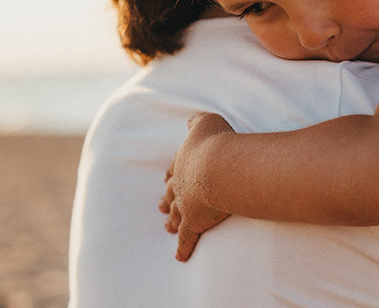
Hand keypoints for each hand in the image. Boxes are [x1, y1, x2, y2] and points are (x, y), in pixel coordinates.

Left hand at [158, 112, 234, 260]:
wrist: (219, 166)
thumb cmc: (216, 142)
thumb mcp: (206, 122)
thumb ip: (197, 122)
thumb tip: (190, 121)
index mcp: (183, 161)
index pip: (174, 169)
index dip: (172, 174)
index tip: (167, 179)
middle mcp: (180, 183)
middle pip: (171, 193)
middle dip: (166, 199)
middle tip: (160, 206)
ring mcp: (185, 204)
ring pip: (175, 215)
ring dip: (171, 221)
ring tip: (166, 226)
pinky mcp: (194, 223)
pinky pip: (186, 238)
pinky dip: (183, 247)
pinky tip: (180, 257)